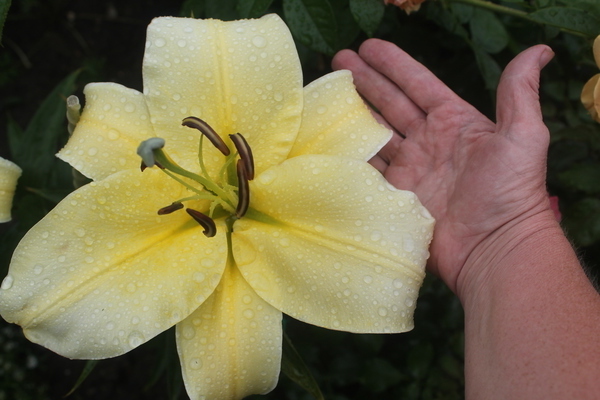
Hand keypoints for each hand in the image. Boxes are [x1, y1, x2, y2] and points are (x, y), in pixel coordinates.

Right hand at [332, 40, 556, 295]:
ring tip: (328, 95)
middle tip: (339, 61)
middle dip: (365, 82)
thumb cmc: (509, 191)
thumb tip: (540, 51)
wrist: (493, 248)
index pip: (418, 86)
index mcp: (454, 123)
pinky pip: (369, 169)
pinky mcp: (395, 196)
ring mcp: (410, 171)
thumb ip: (519, 94)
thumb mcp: (523, 137)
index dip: (394, 66)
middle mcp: (429, 143)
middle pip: (390, 105)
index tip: (368, 47)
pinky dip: (351, 154)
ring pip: (375, 134)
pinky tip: (331, 139)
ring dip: (352, 114)